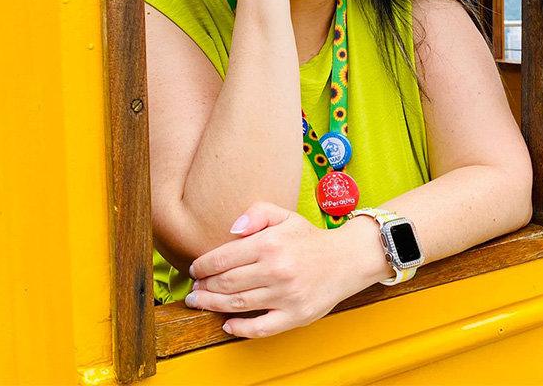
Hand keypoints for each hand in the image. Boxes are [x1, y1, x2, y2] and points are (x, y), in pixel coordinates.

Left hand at [184, 202, 378, 337]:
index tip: (195, 269)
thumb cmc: (310, 239)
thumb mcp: (285, 215)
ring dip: (213, 305)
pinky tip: (227, 325)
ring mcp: (286, 295)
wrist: (347, 259)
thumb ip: (257, 213)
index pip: (222, 258)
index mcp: (270, 243)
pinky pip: (261, 327)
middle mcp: (276, 269)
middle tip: (194, 289)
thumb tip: (232, 230)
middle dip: (203, 286)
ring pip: (237, 304)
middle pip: (226, 282)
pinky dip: (240, 329)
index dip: (202, 266)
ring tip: (201, 303)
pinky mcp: (295, 315)